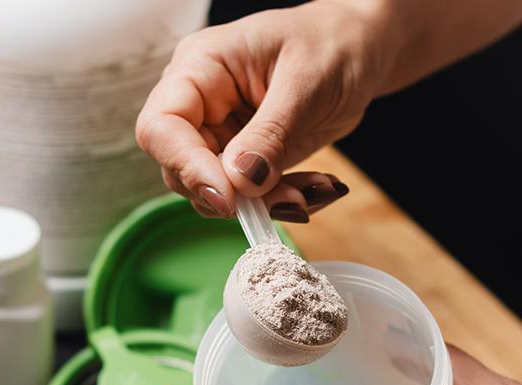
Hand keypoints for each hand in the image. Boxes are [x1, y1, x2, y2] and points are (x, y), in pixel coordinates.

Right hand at [136, 1, 391, 221]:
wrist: (359, 51)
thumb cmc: (330, 43)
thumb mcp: (304, 82)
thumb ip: (270, 132)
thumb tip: (240, 181)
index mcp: (200, 68)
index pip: (162, 126)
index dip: (186, 166)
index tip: (228, 197)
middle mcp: (202, 106)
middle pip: (182, 170)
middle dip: (234, 195)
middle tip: (292, 200)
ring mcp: (223, 136)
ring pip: (219, 193)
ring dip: (267, 204)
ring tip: (317, 190)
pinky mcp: (249, 160)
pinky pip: (252, 196)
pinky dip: (285, 200)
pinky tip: (322, 187)